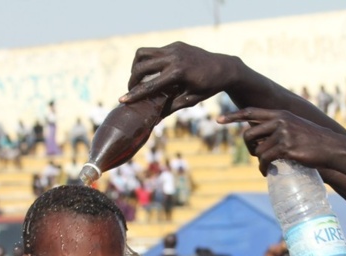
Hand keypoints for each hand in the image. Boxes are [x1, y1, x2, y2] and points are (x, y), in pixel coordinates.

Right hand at [121, 42, 238, 112]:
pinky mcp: (175, 44)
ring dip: (137, 66)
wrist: (224, 67)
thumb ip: (170, 107)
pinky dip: (149, 61)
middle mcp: (174, 58)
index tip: (122, 100)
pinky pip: (154, 51)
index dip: (135, 94)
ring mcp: (174, 48)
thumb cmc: (208, 88)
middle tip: (131, 90)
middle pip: (141, 67)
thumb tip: (153, 121)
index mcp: (178, 74)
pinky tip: (152, 71)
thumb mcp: (190, 100)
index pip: (150, 85)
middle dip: (132, 79)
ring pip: (143, 53)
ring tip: (138, 79)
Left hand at [218, 107, 343, 174]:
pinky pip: (265, 159)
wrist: (332, 148)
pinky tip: (267, 172)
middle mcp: (280, 120)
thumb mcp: (296, 128)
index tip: (218, 120)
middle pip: (249, 133)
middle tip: (257, 156)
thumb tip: (264, 138)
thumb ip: (280, 128)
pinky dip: (263, 168)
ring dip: (259, 161)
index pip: (250, 112)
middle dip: (249, 148)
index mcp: (280, 113)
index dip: (233, 116)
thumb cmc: (315, 141)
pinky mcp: (286, 147)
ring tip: (266, 167)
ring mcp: (283, 133)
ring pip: (257, 149)